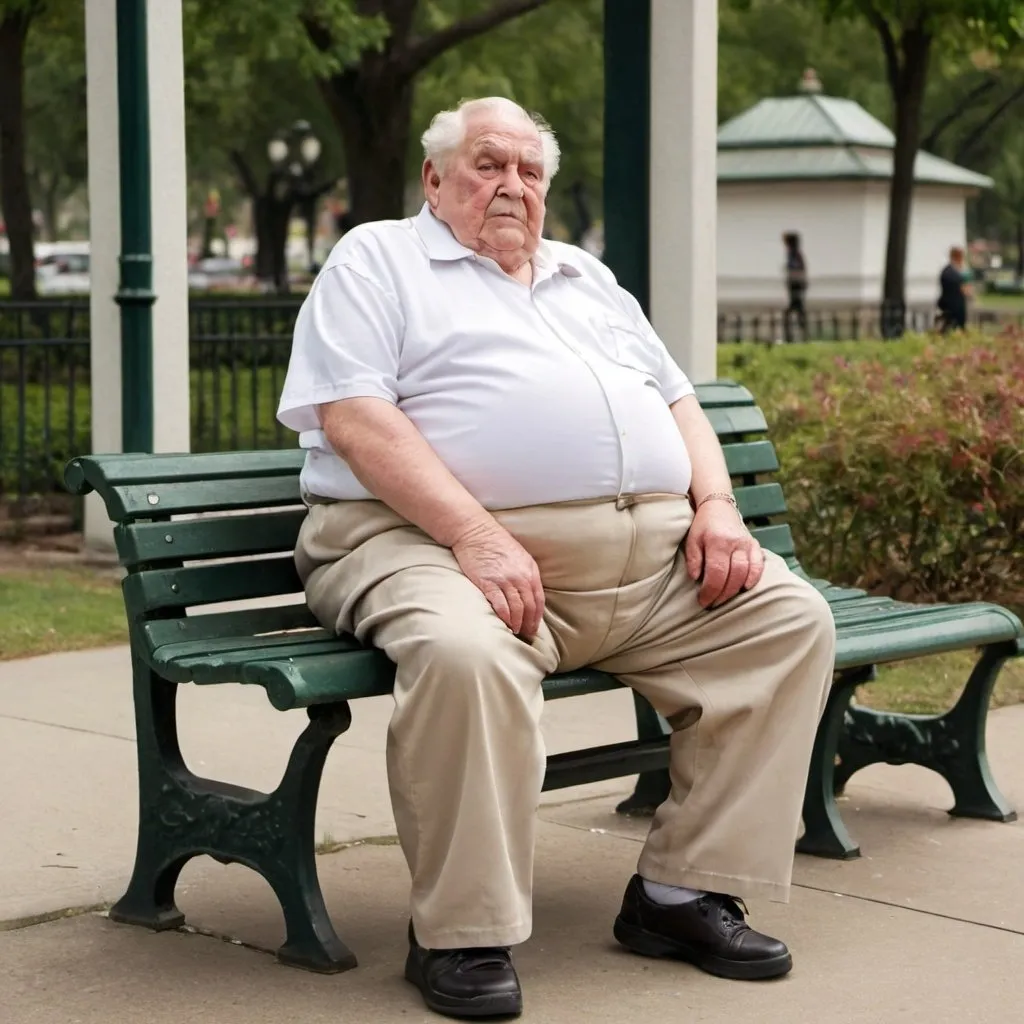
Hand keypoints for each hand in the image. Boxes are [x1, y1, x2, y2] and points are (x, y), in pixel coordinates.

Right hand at [451, 519, 544, 639]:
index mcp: (530, 570)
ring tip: (514, 631)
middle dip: (528, 624)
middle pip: (529, 607)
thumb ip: (526, 575)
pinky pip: (500, 605)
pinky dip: (504, 617)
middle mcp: (520, 576)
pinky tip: (503, 624)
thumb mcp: (520, 557)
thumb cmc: (496, 543)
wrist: (476, 531)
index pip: (538, 600)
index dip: (537, 617)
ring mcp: (504, 580)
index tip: (534, 628)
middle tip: (525, 635)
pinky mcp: (488, 583)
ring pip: (516, 609)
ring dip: (517, 623)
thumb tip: (528, 596)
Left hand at [685, 499, 763, 608]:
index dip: (710, 591)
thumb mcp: (692, 539)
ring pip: (746, 572)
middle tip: (712, 604)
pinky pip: (759, 564)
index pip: (716, 573)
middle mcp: (735, 543)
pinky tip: (746, 588)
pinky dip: (754, 577)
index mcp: (717, 541)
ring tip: (724, 599)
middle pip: (732, 576)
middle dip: (722, 594)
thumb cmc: (703, 526)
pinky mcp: (755, 545)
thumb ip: (694, 559)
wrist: (719, 506)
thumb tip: (696, 578)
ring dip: (735, 590)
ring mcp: (747, 544)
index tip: (703, 602)